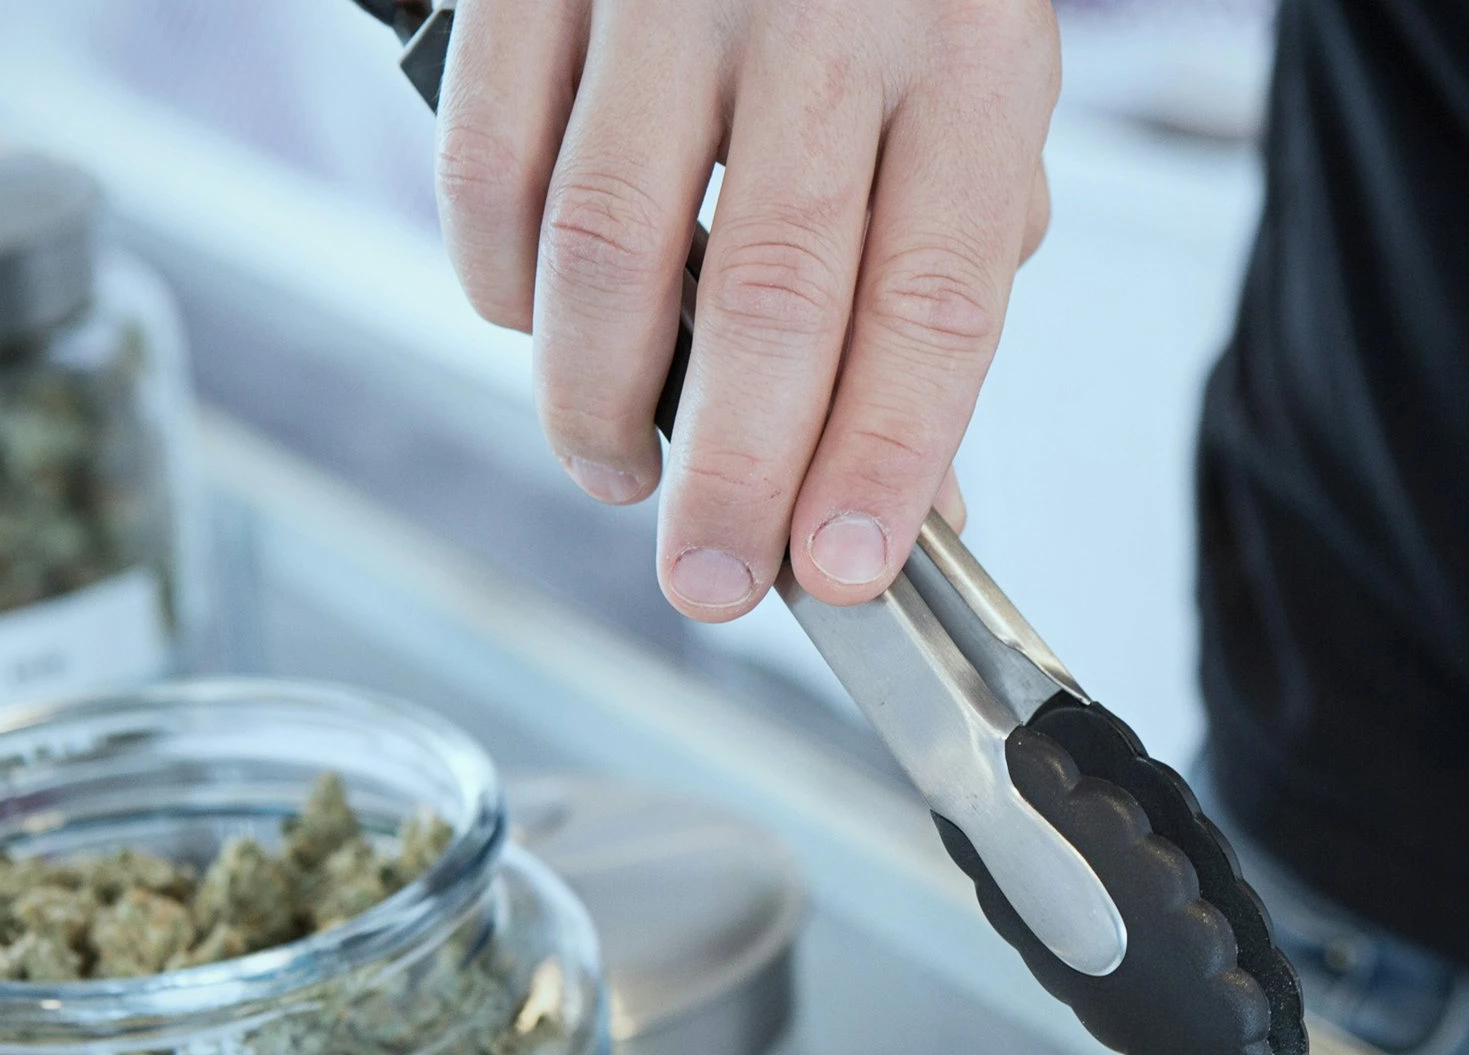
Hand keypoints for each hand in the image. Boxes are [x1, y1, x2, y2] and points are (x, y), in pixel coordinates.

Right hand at [433, 0, 1054, 618]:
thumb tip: (914, 489)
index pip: (933, 301)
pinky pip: (491, 157)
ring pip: (608, 244)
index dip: (885, 455)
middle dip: (734, 480)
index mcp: (974, 53)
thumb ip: (945, 271)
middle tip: (708, 584)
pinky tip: (527, 334)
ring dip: (599, 402)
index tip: (844, 568)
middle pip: (771, 297)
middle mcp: (828, 12)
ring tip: (617, 477)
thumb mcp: (977, 86)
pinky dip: (495, 279)